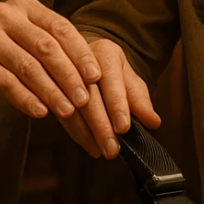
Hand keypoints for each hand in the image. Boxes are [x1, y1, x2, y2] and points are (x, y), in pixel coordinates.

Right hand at [0, 0, 100, 123]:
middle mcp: (3, 15)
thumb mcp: (17, 40)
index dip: (80, 52)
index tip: (97, 76)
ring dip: (52, 91)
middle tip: (86, 99)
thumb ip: (46, 48)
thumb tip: (89, 73)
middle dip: (70, 75)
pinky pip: (6, 82)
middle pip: (46, 47)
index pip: (59, 27)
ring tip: (68, 111)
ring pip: (28, 66)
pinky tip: (40, 112)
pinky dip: (26, 99)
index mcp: (21, 6)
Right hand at [59, 38, 160, 160]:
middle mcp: (82, 59)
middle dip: (101, 126)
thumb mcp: (129, 80)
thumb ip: (140, 100)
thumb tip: (153, 121)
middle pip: (90, 96)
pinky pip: (60, 113)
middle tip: (111, 149)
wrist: (86, 60)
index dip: (117, 105)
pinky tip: (87, 144)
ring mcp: (63, 73)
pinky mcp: (51, 87)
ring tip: (100, 151)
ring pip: (72, 106)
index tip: (123, 128)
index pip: (111, 79)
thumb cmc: (112, 72)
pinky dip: (75, 132)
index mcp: (105, 52)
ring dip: (87, 133)